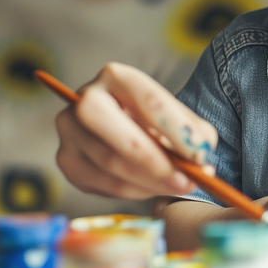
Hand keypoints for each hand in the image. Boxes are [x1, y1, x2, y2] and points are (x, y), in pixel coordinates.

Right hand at [54, 62, 217, 198]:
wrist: (120, 123)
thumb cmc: (153, 118)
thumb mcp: (175, 115)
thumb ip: (193, 132)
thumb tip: (199, 156)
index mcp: (116, 76)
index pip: (150, 101)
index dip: (178, 130)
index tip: (201, 153)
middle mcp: (85, 98)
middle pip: (121, 135)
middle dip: (158, 163)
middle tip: (187, 180)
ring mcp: (70, 130)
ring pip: (112, 164)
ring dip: (151, 182)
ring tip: (180, 185)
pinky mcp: (67, 159)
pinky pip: (103, 183)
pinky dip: (135, 190)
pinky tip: (154, 187)